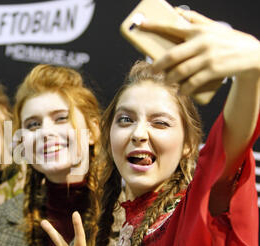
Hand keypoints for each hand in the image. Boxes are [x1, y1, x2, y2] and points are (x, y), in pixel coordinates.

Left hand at [141, 8, 259, 94]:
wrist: (253, 55)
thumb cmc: (229, 41)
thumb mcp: (214, 27)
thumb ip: (196, 20)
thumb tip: (179, 12)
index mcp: (199, 30)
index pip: (172, 27)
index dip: (154, 26)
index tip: (140, 24)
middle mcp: (202, 42)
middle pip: (172, 56)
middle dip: (157, 65)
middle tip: (152, 70)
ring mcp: (207, 57)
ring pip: (180, 72)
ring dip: (170, 80)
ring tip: (167, 82)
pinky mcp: (213, 70)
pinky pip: (192, 82)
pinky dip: (184, 89)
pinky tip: (180, 92)